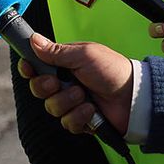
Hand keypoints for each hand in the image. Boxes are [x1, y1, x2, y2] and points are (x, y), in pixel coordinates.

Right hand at [17, 33, 134, 133]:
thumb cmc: (112, 70)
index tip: (28, 68)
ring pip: (52, 108)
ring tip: (85, 96)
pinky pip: (67, 123)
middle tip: (58, 83)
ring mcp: (72, 103)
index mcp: (64, 64)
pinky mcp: (81, 120)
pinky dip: (79, 117)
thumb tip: (34, 40)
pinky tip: (92, 110)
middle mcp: (65, 83)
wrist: (134, 96)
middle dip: (46, 88)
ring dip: (68, 102)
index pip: (37, 67)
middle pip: (38, 90)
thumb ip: (56, 51)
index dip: (29, 69)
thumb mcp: (84, 55)